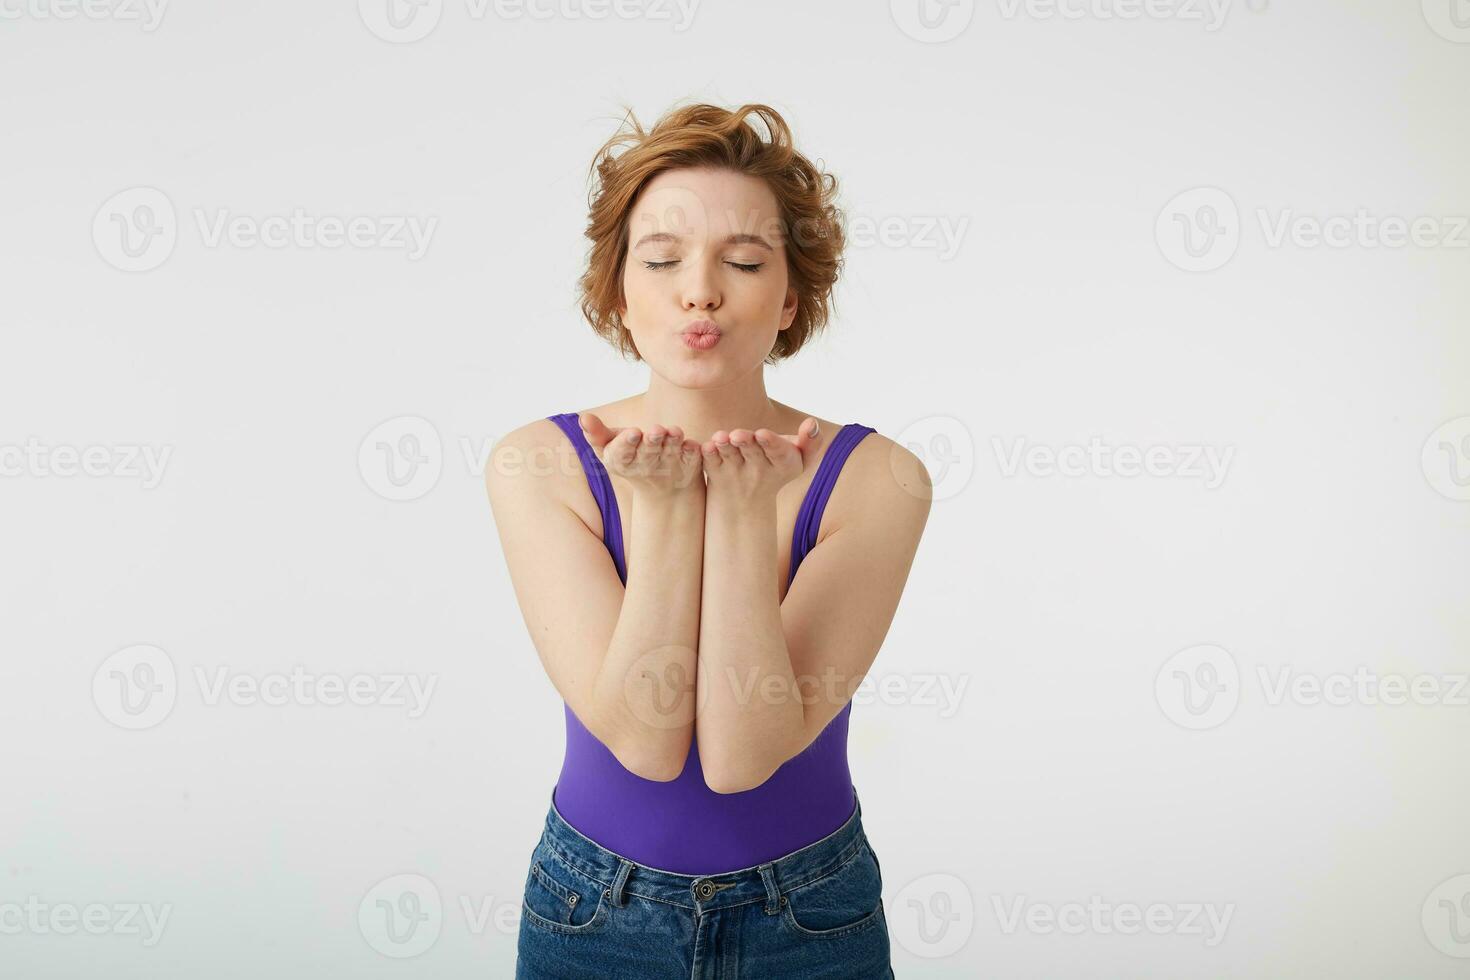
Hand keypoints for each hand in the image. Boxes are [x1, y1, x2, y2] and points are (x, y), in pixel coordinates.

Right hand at [578, 412, 704, 494]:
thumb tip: (583, 418)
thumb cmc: (629, 455)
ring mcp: (669, 464)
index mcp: (623, 460)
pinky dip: (693, 451)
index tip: (633, 432)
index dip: (627, 443)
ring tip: (674, 432)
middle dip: (652, 442)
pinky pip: (693, 456)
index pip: (622, 452)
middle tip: (656, 430)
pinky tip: (694, 444)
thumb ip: (596, 434)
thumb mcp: (610, 447)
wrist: (663, 485)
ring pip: (671, 451)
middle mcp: (647, 464)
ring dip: (673, 442)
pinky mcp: (690, 463)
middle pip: (648, 452)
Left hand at [701, 418, 821, 502]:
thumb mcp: (800, 459)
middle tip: (738, 434)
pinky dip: (708, 455)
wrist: (747, 501)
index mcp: (783, 465)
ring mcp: (735, 472)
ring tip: (721, 437)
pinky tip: (705, 446)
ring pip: (730, 457)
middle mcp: (758, 470)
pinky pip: (710, 463)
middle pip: (753, 454)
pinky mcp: (715, 472)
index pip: (779, 455)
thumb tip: (812, 423)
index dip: (772, 444)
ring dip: (725, 447)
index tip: (763, 433)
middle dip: (747, 443)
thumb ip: (811, 442)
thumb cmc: (777, 466)